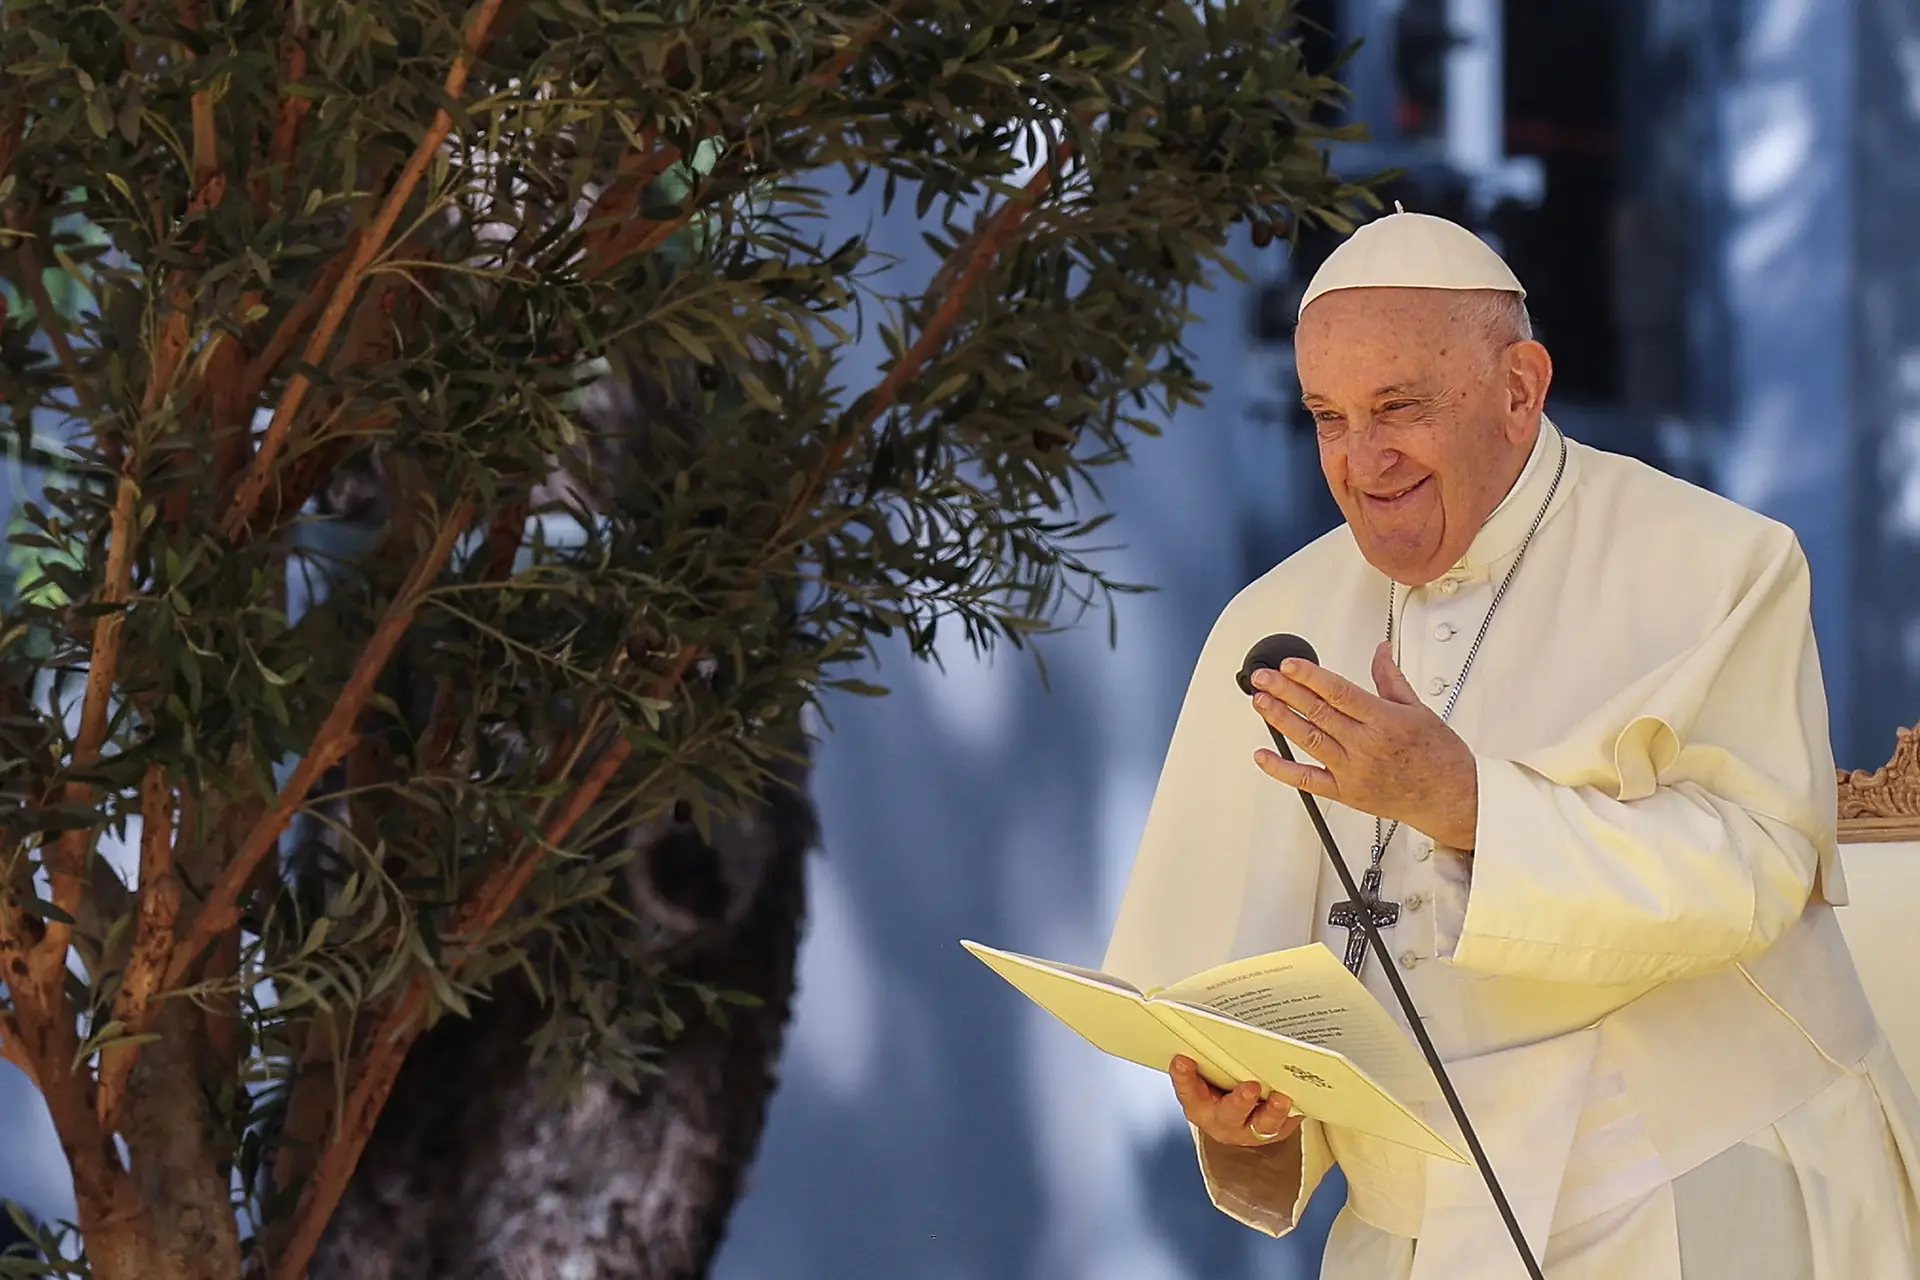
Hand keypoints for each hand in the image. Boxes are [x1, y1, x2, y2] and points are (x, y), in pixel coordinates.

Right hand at [1170, 1056, 1299, 1147]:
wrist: (1238, 1118)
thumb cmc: (1219, 1087)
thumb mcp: (1206, 1075)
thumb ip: (1207, 1058)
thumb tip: (1216, 1026)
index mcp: (1198, 1103)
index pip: (1187, 1089)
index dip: (1183, 1076)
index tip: (1182, 1059)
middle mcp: (1222, 1121)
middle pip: (1229, 1114)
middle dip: (1239, 1101)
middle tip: (1250, 1087)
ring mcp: (1250, 1129)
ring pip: (1262, 1125)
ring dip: (1273, 1111)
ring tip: (1281, 1098)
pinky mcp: (1275, 1131)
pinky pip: (1287, 1123)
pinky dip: (1294, 1111)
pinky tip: (1301, 1097)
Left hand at [1248, 641, 1478, 849]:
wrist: (1451, 798)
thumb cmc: (1439, 756)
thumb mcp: (1418, 708)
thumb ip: (1390, 679)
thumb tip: (1380, 651)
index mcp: (1384, 721)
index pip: (1338, 693)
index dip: (1310, 677)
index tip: (1289, 665)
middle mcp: (1365, 745)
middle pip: (1317, 712)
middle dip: (1285, 691)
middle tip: (1262, 677)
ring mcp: (1353, 770)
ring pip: (1308, 740)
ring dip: (1280, 719)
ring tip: (1261, 702)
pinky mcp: (1346, 793)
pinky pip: (1308, 781)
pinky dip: (1282, 769)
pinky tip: (1263, 754)